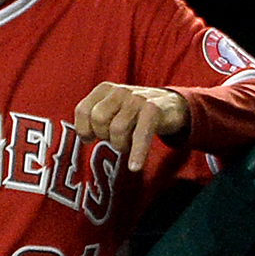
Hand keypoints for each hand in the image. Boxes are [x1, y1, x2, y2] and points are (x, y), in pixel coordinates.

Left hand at [74, 82, 189, 170]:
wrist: (172, 105)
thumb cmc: (135, 112)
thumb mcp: (114, 107)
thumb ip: (97, 117)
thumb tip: (84, 138)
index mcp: (104, 89)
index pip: (82, 110)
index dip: (83, 128)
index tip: (89, 139)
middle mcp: (119, 91)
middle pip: (98, 120)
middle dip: (103, 136)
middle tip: (114, 141)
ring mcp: (137, 99)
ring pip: (117, 129)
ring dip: (120, 144)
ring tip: (126, 146)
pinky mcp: (153, 111)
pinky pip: (140, 135)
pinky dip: (137, 153)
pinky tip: (134, 166)